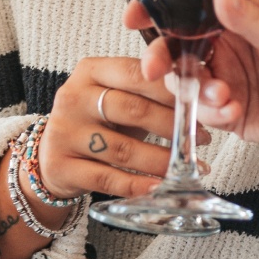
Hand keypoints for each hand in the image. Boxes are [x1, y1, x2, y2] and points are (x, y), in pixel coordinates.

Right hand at [37, 54, 195, 199]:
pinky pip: (108, 179)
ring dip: (163, 160)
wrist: (53, 156)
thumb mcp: (119, 97)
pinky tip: (161, 187)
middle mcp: (73, 98)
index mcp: (91, 71)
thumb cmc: (100, 122)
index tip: (202, 103)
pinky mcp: (61, 167)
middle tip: (203, 138)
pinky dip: (139, 185)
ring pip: (124, 149)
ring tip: (191, 166)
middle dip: (174, 126)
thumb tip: (205, 97)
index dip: (172, 88)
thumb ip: (151, 91)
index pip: (136, 73)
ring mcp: (64, 133)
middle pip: (133, 110)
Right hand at [131, 0, 258, 162]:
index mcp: (238, 21)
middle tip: (158, 68)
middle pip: (177, 50)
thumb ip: (250, 20)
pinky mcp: (231, 115)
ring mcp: (226, 82)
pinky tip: (233, 111)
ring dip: (195, 90)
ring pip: (187, 84)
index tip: (136, 15)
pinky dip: (212, 114)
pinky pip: (204, 114)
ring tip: (223, 95)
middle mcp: (227, 50)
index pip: (188, 11)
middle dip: (162, 58)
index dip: (158, 12)